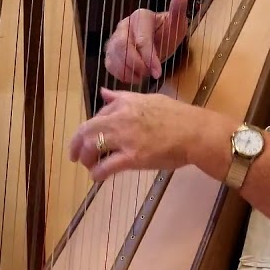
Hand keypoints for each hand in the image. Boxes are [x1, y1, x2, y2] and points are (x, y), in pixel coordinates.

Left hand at [67, 87, 234, 182]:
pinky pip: (106, 167)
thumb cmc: (177, 116)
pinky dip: (97, 173)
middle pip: (87, 130)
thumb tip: (104, 93)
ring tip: (89, 166)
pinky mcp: (132, 157)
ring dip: (86, 159)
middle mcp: (121, 118)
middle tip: (75, 156)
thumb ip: (123, 97)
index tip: (91, 138)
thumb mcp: (148, 98)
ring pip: (92, 148)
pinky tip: (97, 177)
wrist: (195, 132)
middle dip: (76, 144)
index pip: (97, 115)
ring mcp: (126, 138)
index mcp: (125, 103)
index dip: (91, 129)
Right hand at [103, 0, 188, 84]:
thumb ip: (177, 12)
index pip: (141, 39)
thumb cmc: (167, 32)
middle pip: (122, 47)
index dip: (149, 57)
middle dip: (137, 65)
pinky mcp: (111, 51)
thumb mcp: (177, 24)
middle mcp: (124, 26)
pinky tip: (135, 78)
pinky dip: (121, 75)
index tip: (158, 72)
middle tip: (150, 74)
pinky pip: (109, 64)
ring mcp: (114, 38)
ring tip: (144, 76)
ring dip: (129, 71)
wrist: (158, 39)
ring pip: (113, 57)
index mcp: (140, 17)